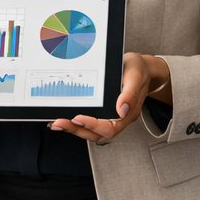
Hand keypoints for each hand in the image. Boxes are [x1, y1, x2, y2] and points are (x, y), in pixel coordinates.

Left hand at [50, 52, 166, 143]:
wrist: (141, 65)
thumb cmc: (139, 69)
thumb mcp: (136, 75)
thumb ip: (130, 93)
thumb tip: (121, 110)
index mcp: (128, 113)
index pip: (109, 128)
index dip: (92, 126)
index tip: (78, 118)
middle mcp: (118, 118)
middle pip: (96, 134)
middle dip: (76, 130)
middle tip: (59, 122)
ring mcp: (110, 115)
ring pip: (91, 131)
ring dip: (73, 129)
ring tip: (57, 123)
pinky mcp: (103, 110)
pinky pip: (89, 121)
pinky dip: (75, 122)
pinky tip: (63, 117)